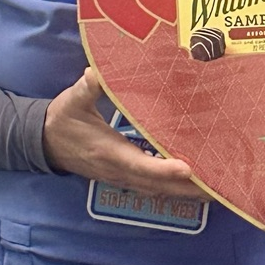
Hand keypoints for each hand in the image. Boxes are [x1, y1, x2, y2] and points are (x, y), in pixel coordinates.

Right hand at [43, 68, 207, 197]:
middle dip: (188, 189)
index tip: (188, 169)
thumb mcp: (72, 100)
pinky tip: (192, 184)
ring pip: (157, 190)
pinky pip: (152, 188)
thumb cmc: (61, 120)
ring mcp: (120, 177)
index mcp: (109, 151)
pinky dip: (173, 188)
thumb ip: (87, 87)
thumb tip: (96, 72)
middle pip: (157, 185)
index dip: (163, 169)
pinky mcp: (122, 176)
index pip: (140, 165)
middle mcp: (118, 170)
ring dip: (185, 192)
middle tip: (220, 187)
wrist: (44, 143)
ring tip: (216, 189)